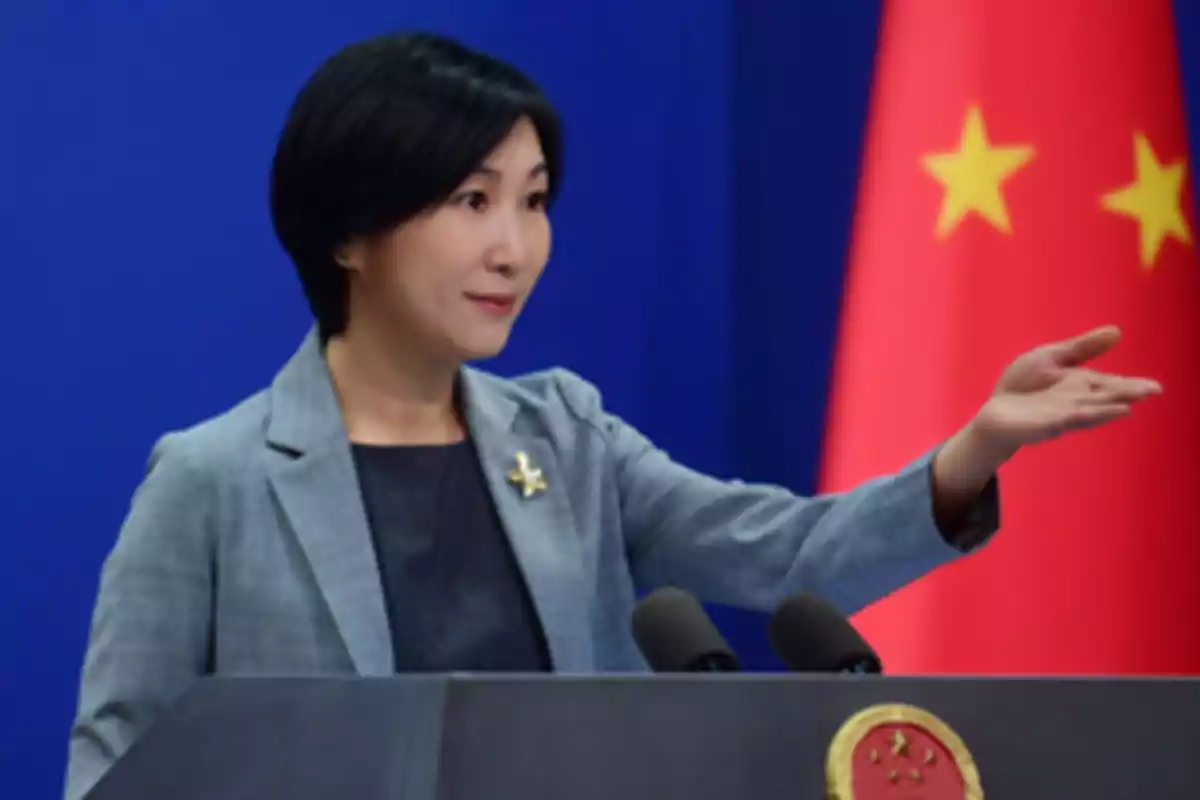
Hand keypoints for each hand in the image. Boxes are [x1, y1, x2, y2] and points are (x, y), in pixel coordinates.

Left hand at [930, 325, 1160, 538]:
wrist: (995, 413)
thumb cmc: (1024, 386)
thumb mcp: (1052, 358)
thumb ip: (1082, 348)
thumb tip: (1117, 331)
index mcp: (1080, 385)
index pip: (1110, 384)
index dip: (1132, 385)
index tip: (1154, 387)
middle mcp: (1076, 401)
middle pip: (1104, 397)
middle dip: (1127, 394)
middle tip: (1153, 390)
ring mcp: (1060, 414)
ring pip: (1087, 410)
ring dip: (1107, 408)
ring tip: (1130, 405)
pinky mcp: (1042, 424)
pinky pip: (1062, 420)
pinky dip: (1076, 417)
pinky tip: (1089, 414)